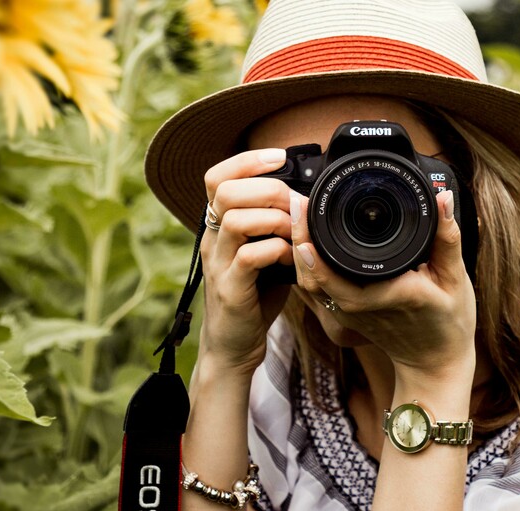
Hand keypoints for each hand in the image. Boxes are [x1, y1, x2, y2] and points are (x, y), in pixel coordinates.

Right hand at [198, 148, 296, 374]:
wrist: (233, 345)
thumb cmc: (254, 295)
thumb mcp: (265, 251)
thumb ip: (277, 226)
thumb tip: (308, 200)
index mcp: (218, 226)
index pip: (216, 177)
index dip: (246, 160)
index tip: (279, 156)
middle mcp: (212, 240)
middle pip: (225, 191)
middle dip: (268, 189)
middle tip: (295, 204)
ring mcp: (217, 264)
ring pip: (235, 220)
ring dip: (274, 220)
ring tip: (294, 233)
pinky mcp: (229, 289)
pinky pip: (249, 257)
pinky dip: (276, 251)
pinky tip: (291, 259)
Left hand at [291, 190, 476, 384]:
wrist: (435, 362)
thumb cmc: (449, 322)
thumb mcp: (455, 278)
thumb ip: (447, 237)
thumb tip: (442, 198)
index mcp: (386, 295)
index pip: (336, 274)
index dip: (313, 246)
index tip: (305, 210)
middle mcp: (360, 307)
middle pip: (312, 275)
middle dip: (298, 237)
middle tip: (296, 201)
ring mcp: (349, 314)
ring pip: (309, 283)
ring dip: (298, 249)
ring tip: (298, 214)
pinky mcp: (344, 316)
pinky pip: (317, 290)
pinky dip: (307, 265)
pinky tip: (306, 240)